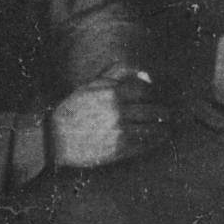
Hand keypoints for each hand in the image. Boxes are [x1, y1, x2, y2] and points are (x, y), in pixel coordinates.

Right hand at [50, 62, 167, 167]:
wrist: (54, 139)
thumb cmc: (74, 109)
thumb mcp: (92, 85)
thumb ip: (118, 74)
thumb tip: (144, 74)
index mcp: (113, 93)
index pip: (147, 91)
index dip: (154, 96)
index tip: (156, 99)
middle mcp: (119, 111)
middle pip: (154, 110)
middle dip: (163, 112)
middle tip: (168, 114)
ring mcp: (121, 131)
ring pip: (153, 128)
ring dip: (163, 128)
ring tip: (167, 128)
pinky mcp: (119, 149)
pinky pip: (145, 144)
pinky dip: (155, 141)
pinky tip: (158, 139)